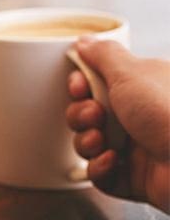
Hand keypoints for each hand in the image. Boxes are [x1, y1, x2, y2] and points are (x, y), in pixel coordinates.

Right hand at [66, 38, 169, 212]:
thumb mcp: (131, 72)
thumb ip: (103, 54)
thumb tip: (84, 42)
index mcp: (140, 87)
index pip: (96, 82)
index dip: (80, 84)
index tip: (79, 86)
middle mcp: (137, 115)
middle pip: (86, 112)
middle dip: (81, 113)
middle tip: (95, 114)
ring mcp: (136, 148)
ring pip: (89, 143)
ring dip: (87, 141)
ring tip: (102, 140)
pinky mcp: (134, 177)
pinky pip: (100, 174)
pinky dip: (100, 168)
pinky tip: (112, 161)